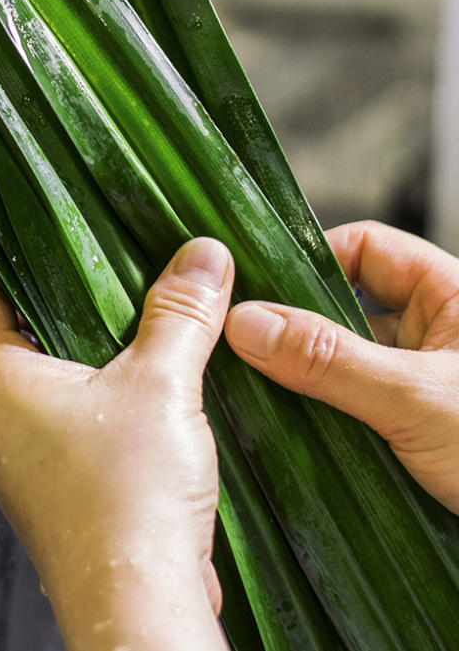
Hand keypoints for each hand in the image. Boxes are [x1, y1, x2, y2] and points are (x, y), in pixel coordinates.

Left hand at [0, 238, 232, 650]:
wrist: (138, 607)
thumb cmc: (126, 506)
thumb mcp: (162, 385)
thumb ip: (181, 313)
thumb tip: (202, 256)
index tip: (48, 231)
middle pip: (8, 325)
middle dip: (62, 293)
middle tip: (110, 267)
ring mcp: (21, 453)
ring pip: (43, 373)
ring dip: (89, 347)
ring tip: (141, 321)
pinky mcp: (54, 484)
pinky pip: (66, 416)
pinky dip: (101, 393)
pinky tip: (152, 386)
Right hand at [225, 221, 458, 512]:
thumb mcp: (417, 399)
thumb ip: (330, 359)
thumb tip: (248, 322)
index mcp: (451, 295)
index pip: (364, 247)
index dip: (310, 260)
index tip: (256, 288)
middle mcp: (437, 333)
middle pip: (347, 306)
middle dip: (299, 328)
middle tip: (244, 345)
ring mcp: (426, 384)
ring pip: (346, 362)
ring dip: (308, 379)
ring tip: (260, 391)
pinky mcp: (416, 433)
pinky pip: (355, 409)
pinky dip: (325, 419)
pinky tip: (292, 434)